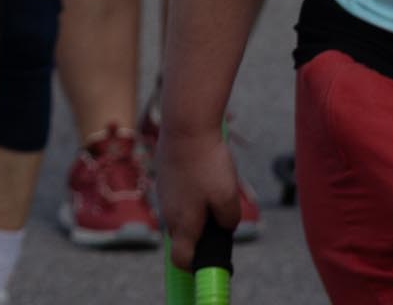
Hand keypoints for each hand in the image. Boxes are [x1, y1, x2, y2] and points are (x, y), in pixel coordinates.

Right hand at [156, 112, 246, 266]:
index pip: (181, 261)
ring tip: (215, 186)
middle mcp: (168, 213)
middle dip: (202, 233)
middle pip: (184, 236)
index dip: (196, 267)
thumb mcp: (228, 197)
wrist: (185, 126)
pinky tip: (204, 172)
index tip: (211, 261)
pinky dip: (191, 191)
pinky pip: (178, 194)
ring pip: (181, 212)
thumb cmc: (207, 164)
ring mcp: (163, 193)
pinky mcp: (164, 176)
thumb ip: (229, 221)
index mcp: (183, 225)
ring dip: (197, 209)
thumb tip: (225, 226)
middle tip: (221, 216)